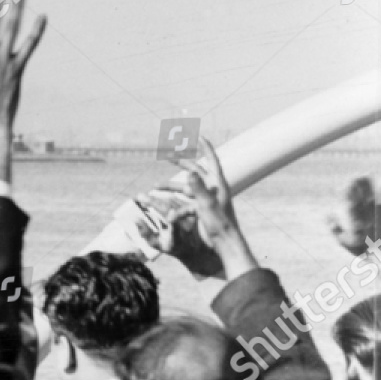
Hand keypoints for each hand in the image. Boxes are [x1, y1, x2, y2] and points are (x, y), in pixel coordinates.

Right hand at [149, 140, 255, 282]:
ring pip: (186, 188)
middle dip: (182, 164)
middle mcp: (212, 190)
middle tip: (169, 156)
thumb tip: (189, 173)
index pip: (211, 161)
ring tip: (156, 186)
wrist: (224, 243)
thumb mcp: (206, 205)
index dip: (205, 148)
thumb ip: (197, 188)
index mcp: (217, 185)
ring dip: (171, 187)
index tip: (199, 136)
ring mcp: (206, 200)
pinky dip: (174, 202)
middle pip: (196, 172)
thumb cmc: (219, 225)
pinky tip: (163, 204)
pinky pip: (185, 202)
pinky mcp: (201, 210)